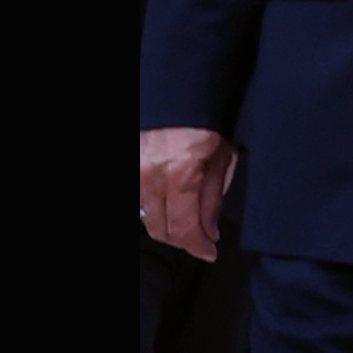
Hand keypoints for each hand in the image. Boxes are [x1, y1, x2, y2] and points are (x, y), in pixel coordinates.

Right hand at [139, 127, 236, 261]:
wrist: (178, 99)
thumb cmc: (205, 124)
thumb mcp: (222, 160)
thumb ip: (214, 200)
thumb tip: (210, 231)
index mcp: (180, 176)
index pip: (185, 229)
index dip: (198, 247)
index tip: (209, 253)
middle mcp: (151, 178)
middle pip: (161, 230)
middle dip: (184, 240)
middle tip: (201, 239)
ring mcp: (135, 174)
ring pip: (146, 218)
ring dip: (167, 225)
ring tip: (187, 221)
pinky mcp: (130, 171)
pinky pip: (139, 202)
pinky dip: (153, 209)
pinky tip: (169, 206)